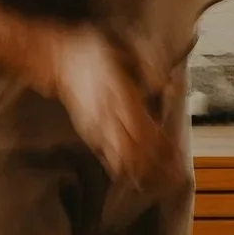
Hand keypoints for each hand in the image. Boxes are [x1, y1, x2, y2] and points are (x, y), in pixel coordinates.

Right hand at [39, 23, 173, 187]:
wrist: (56, 60)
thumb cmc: (91, 52)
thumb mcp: (121, 51)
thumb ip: (145, 67)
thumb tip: (164, 84)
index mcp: (120, 97)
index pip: (145, 131)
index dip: (162, 149)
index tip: (178, 159)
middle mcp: (109, 117)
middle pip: (136, 151)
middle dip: (156, 168)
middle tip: (176, 179)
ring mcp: (97, 128)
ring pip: (121, 159)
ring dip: (141, 173)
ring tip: (160, 183)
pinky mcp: (88, 133)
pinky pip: (106, 156)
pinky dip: (122, 169)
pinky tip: (135, 179)